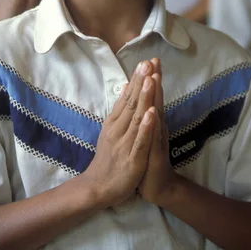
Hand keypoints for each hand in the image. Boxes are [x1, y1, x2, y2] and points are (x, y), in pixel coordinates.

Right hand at [80, 61, 155, 208]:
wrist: (98, 187)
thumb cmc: (108, 158)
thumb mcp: (111, 130)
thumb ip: (120, 110)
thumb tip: (125, 87)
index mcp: (115, 122)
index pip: (127, 97)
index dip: (137, 80)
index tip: (145, 62)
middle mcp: (118, 129)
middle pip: (132, 103)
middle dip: (141, 82)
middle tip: (148, 63)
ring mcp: (125, 143)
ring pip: (136, 118)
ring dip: (144, 98)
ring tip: (150, 80)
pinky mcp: (132, 159)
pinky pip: (140, 141)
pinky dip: (146, 126)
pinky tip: (152, 114)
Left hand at [138, 58, 175, 206]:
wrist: (159, 187)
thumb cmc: (148, 159)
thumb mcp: (145, 134)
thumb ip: (144, 115)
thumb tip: (140, 96)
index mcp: (151, 122)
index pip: (151, 96)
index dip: (150, 78)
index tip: (150, 59)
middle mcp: (156, 128)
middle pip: (155, 101)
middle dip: (154, 80)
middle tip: (154, 60)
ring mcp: (156, 140)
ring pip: (155, 115)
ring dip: (154, 97)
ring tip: (154, 78)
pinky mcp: (154, 155)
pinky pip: (152, 138)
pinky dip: (152, 125)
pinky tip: (153, 113)